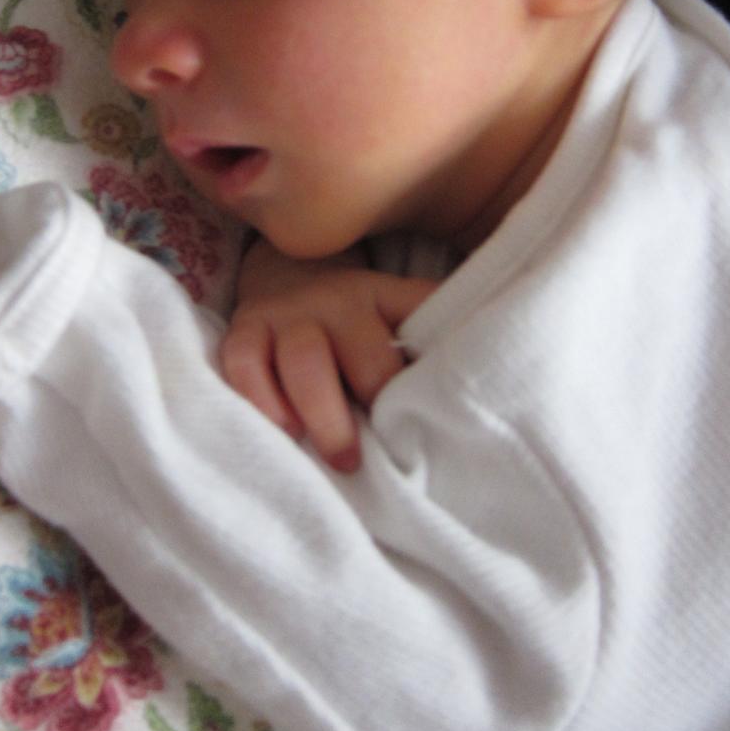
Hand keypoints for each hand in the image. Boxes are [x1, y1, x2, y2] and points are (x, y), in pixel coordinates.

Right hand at [220, 236, 437, 472]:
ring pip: (302, 360)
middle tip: (382, 452)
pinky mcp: (243, 332)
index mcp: (379, 296)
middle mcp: (333, 303)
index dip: (417, 375)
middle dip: (374, 402)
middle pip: (359, 351)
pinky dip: (260, 401)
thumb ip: (431, 326)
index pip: (412, 323)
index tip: (428, 416)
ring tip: (339, 458)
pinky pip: (243, 365)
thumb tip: (486, 368)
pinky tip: (282, 433)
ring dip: (322, 414)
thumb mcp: (397, 307)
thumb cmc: (355, 315)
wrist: (287, 272)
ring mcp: (285, 316)